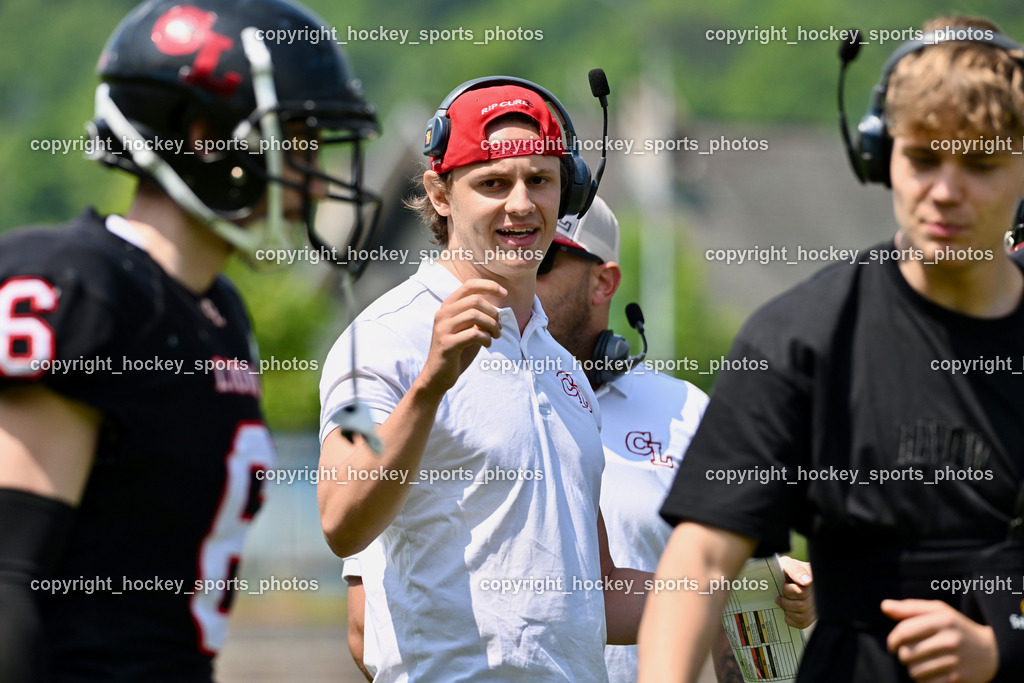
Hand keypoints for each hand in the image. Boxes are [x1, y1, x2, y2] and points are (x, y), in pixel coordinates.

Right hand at [418, 279, 505, 396]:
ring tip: (495, 336)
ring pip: (475, 315)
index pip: (469, 286)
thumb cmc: (456, 351)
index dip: (489, 286)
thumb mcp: (467, 330)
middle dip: (493, 313)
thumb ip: (478, 318)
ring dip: (492, 326)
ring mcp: (443, 329)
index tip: (504, 293)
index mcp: (447, 307)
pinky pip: (474, 334)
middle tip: (499, 328)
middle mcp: (442, 314)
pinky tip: (487, 344)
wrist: (437, 376)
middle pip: (475, 301)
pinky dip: (486, 338)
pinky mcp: (447, 344)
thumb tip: (497, 312)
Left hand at [775, 556, 814, 627]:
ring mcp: (816, 605)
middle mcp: (818, 594)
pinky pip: (802, 624)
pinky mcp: (812, 615)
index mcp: (813, 579)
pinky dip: (791, 619)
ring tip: (784, 602)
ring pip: (801, 616)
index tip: (785, 584)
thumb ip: (796, 570)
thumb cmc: (786, 569)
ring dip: (788, 610)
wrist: (786, 575)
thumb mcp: (788, 564)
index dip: (788, 590)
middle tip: (782, 595)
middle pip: (800, 606)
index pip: (800, 592)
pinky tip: (788, 611)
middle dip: (786, 601)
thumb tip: (807, 581)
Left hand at [882, 599, 997, 681]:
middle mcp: (949, 641)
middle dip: (903, 655)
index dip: (892, 640)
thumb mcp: (938, 612)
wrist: (992, 652)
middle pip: (906, 654)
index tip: (892, 645)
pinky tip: (932, 672)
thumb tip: (884, 606)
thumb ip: (910, 608)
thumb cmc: (957, 628)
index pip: (904, 632)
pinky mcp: (958, 680)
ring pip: (915, 672)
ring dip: (913, 669)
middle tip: (912, 653)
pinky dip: (924, 680)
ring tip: (923, 662)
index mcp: (942, 620)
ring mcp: (955, 662)